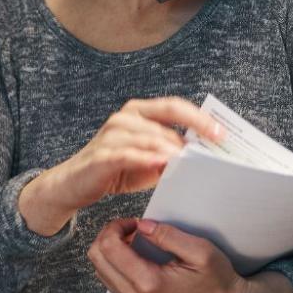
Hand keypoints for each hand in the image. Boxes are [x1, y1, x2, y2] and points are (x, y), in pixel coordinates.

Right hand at [18, 97, 224, 235]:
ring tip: (192, 166)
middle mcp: (124, 118)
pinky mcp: (102, 155)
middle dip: (190, 143)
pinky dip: (148, 159)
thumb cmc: (112, 171)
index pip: (174, 107)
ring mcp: (111, 135)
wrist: (71, 185)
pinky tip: (163, 165)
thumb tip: (200, 158)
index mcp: (138, 112)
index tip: (221, 133)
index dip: (199, 119)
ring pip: (150, 139)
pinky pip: (130, 155)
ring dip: (173, 153)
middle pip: (165, 126)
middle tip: (211, 158)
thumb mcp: (148, 162)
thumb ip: (170, 155)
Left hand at [85, 217, 292, 292]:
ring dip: (110, 247)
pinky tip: (134, 251)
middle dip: (108, 234)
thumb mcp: (200, 251)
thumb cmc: (217, 280)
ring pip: (99, 267)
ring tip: (134, 237)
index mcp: (147, 282)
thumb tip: (141, 225)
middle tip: (131, 226)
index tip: (135, 221)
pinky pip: (109, 276)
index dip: (116, 226)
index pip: (109, 247)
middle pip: (96, 257)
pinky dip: (114, 259)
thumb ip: (168, 236)